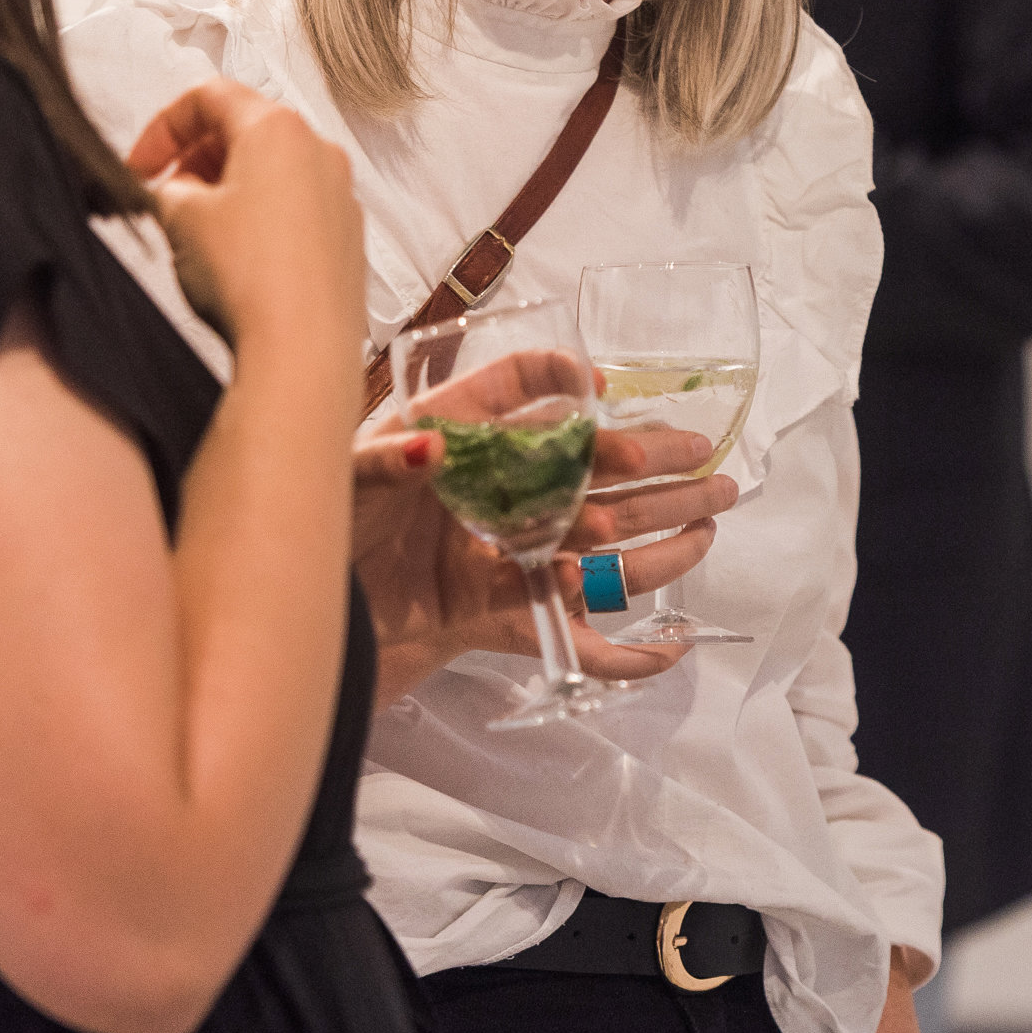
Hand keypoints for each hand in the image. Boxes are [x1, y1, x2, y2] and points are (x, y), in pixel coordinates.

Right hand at [128, 80, 358, 355]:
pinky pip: (297, 209)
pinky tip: (237, 257)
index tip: (140, 164)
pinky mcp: (347, 238)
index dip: (162, 127)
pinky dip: (261, 217)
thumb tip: (175, 193)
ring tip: (197, 231)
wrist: (302, 347)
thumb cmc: (250, 277)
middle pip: (246, 131)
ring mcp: (341, 196)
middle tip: (165, 193)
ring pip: (273, 172)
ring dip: (228, 188)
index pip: (210, 96)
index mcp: (279, 130)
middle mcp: (320, 153)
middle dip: (196, 157)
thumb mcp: (180, 219)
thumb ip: (168, 189)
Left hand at [353, 362, 738, 700]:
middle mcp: (496, 488)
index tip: (597, 387)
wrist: (322, 614)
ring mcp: (509, 551)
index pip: (515, 388)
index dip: (559, 379)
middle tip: (700, 454)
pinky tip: (667, 651)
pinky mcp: (506, 611)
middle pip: (583, 466)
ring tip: (709, 523)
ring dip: (657, 532)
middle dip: (647, 459)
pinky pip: (572, 633)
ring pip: (598, 541)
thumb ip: (383, 465)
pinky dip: (620, 653)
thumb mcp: (346, 484)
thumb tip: (430, 448)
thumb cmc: (327, 531)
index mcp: (458, 436)